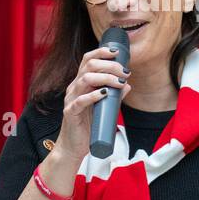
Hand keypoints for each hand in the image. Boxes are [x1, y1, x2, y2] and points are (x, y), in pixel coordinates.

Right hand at [52, 45, 130, 163]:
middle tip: (124, 72)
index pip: (88, 60)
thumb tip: (128, 84)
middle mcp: (74, 88)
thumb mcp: (104, 107)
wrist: (74, 147)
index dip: (101, 52)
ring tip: (119, 83)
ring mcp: (71, 99)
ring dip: (105, 78)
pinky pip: (80, 100)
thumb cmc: (88, 125)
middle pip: (89, 65)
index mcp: (80, 83)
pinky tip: (104, 93)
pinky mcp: (70, 113)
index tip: (118, 53)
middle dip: (109, 65)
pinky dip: (93, 95)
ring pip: (85, 79)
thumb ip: (114, 95)